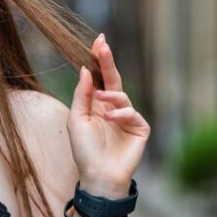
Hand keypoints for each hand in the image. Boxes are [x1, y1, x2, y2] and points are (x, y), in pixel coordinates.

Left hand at [67, 34, 150, 198]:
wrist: (98, 176)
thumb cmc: (84, 151)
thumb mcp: (76, 119)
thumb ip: (82, 94)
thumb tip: (86, 69)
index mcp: (96, 104)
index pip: (99, 77)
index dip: (98, 60)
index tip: (98, 41)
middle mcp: (113, 108)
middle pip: (113, 79)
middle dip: (108, 61)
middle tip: (103, 45)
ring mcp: (127, 118)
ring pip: (122, 95)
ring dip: (111, 95)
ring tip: (101, 98)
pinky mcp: (140, 128)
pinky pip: (133, 113)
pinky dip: (122, 113)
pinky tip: (112, 117)